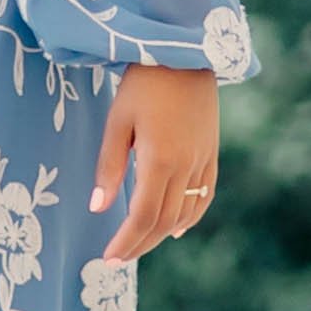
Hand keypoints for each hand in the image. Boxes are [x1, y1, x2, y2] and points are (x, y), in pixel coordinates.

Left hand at [92, 63, 219, 263]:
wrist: (186, 52)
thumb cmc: (143, 83)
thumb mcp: (117, 121)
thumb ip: (109, 166)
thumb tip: (98, 208)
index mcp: (160, 159)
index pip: (143, 216)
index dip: (126, 242)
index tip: (108, 257)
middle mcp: (186, 166)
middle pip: (164, 222)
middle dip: (140, 244)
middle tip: (117, 258)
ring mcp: (203, 160)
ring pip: (185, 213)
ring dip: (162, 234)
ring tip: (139, 245)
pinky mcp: (212, 153)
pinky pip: (204, 195)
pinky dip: (191, 217)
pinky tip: (177, 228)